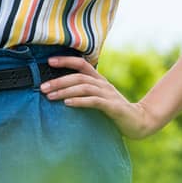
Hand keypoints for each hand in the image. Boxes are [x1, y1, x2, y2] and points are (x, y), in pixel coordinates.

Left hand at [41, 55, 159, 138]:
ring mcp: (108, 95)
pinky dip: (79, 101)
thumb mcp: (99, 98)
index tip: (48, 61)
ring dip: (65, 91)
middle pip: (79, 76)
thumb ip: (85, 93)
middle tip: (42, 87)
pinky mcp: (112, 107)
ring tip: (50, 96)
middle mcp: (103, 84)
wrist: (139, 121)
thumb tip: (60, 92)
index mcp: (100, 80)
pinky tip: (67, 103)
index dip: (66, 60)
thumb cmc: (115, 111)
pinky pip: (94, 101)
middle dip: (59, 80)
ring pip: (84, 87)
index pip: (82, 64)